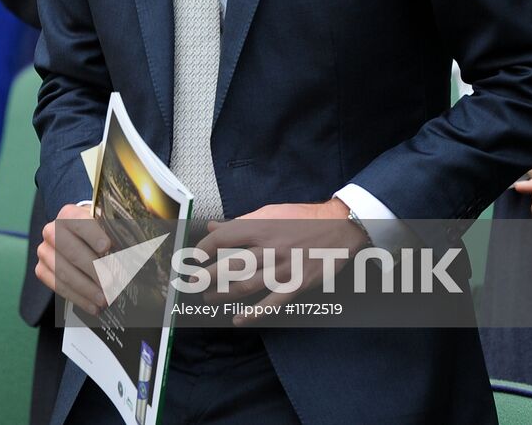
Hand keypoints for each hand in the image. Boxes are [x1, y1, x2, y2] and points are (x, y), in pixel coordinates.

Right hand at [36, 203, 109, 314]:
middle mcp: (52, 230)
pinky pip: (57, 286)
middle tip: (111, 283)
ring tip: (104, 299)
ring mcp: (44, 250)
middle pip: (71, 251)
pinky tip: (93, 306)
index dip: (92, 234)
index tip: (107, 247)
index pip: (79, 222)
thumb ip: (117, 235)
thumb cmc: (97, 232)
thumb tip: (133, 253)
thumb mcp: (106, 227)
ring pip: (63, 272)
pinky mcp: (41, 269)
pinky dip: (77, 298)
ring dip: (86, 288)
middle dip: (93, 269)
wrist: (76, 237)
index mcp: (69, 214)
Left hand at [193, 199, 366, 319]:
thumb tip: (212, 227)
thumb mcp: (270, 212)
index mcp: (261, 227)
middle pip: (229, 266)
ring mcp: (284, 269)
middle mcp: (270, 248)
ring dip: (222, 295)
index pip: (222, 239)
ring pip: (246, 286)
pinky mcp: (297, 284)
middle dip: (206, 277)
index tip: (193, 258)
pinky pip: (272, 303)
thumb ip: (240, 222)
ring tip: (208, 298)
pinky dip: (253, 314)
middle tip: (191, 284)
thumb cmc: (303, 218)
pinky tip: (238, 319)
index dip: (203, 249)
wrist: (340, 228)